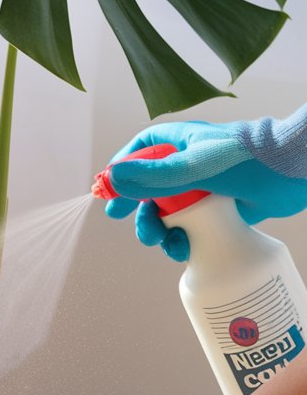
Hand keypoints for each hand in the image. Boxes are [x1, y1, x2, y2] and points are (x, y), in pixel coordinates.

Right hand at [104, 114, 306, 260]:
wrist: (294, 172)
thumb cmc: (247, 159)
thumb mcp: (194, 167)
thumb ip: (152, 175)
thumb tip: (113, 178)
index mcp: (180, 143)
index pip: (139, 154)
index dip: (121, 173)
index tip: (107, 194)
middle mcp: (189, 164)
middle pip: (149, 190)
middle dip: (139, 212)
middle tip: (133, 228)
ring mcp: (204, 189)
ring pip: (169, 213)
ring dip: (160, 231)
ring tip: (165, 244)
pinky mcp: (219, 212)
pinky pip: (191, 229)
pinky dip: (183, 241)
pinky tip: (184, 251)